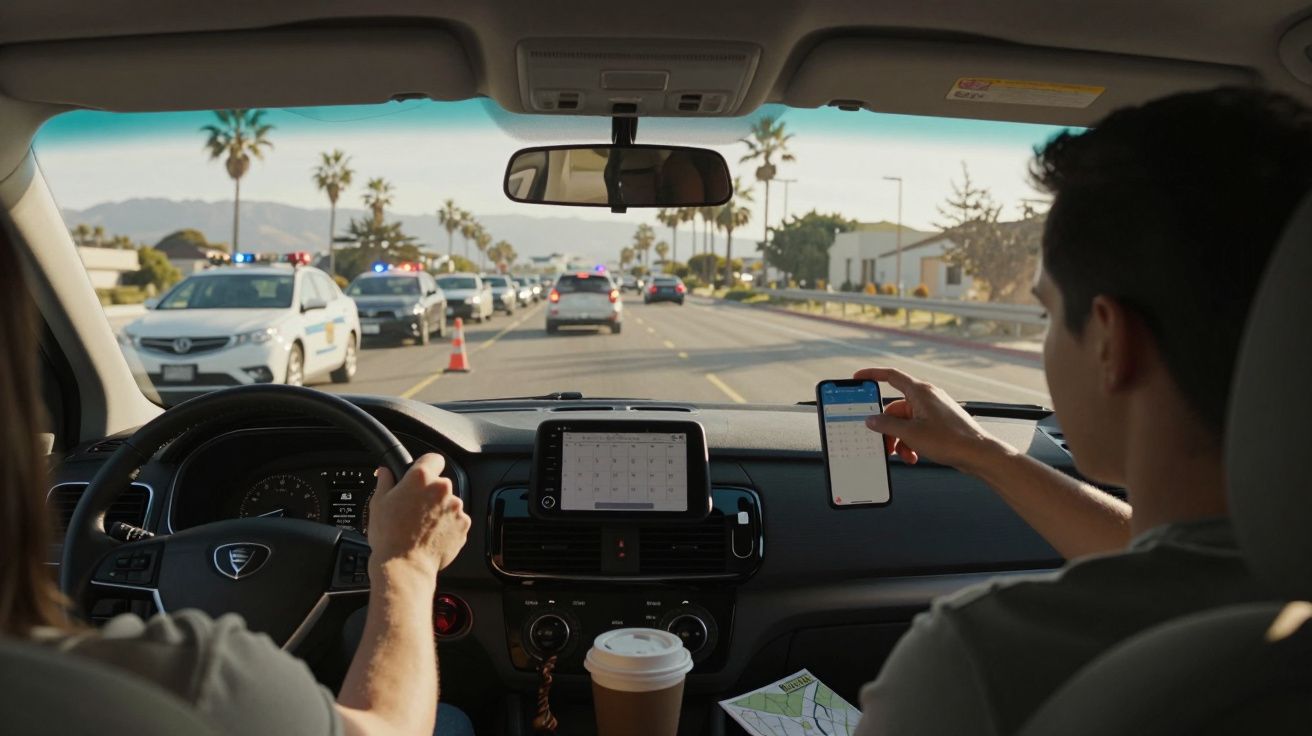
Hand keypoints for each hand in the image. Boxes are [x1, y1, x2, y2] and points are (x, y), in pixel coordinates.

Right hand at [367, 453, 470, 578]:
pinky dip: (447, 525)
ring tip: (421, 526)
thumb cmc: (389, 536)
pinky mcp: (463, 524)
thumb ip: (385, 481)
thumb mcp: (378, 503)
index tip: (422, 474)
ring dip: (440, 510)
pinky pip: (456, 520)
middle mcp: (442, 489)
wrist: (405, 566)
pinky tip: (431, 535)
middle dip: (430, 493)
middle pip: (440, 484)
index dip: (427, 465)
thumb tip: (385, 471)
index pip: (433, 458)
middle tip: (414, 508)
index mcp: (421, 478)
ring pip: (449, 503)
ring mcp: (456, 507)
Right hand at [853, 367, 1013, 473]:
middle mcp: (927, 397)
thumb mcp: (910, 433)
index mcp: (920, 392)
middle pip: (895, 408)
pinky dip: (911, 442)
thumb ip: (886, 425)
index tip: (858, 379)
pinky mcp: (939, 423)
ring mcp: (934, 410)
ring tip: (904, 454)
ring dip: (900, 440)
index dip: (872, 375)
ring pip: (905, 422)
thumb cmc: (951, 440)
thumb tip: (872, 420)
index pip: (890, 376)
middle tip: (883, 443)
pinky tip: (914, 455)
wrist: (978, 454)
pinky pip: (916, 429)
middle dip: (888, 428)